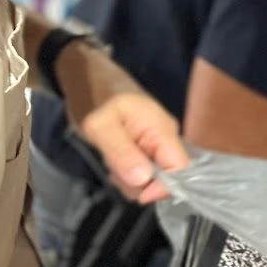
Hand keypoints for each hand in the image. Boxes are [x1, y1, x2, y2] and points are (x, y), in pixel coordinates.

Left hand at [58, 43, 188, 202]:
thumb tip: (144, 180)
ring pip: (153, 176)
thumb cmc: (92, 94)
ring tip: (110, 160)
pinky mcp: (145, 144)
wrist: (85, 75)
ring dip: (130, 178)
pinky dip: (126, 171)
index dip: (161, 187)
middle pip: (167, 177)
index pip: (181, 169)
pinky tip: (113, 159)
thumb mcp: (99, 125)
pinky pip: (143, 168)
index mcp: (161, 130)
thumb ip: (122, 152)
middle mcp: (165, 137)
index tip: (135, 190)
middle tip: (114, 171)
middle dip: (141, 184)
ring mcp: (155, 141)